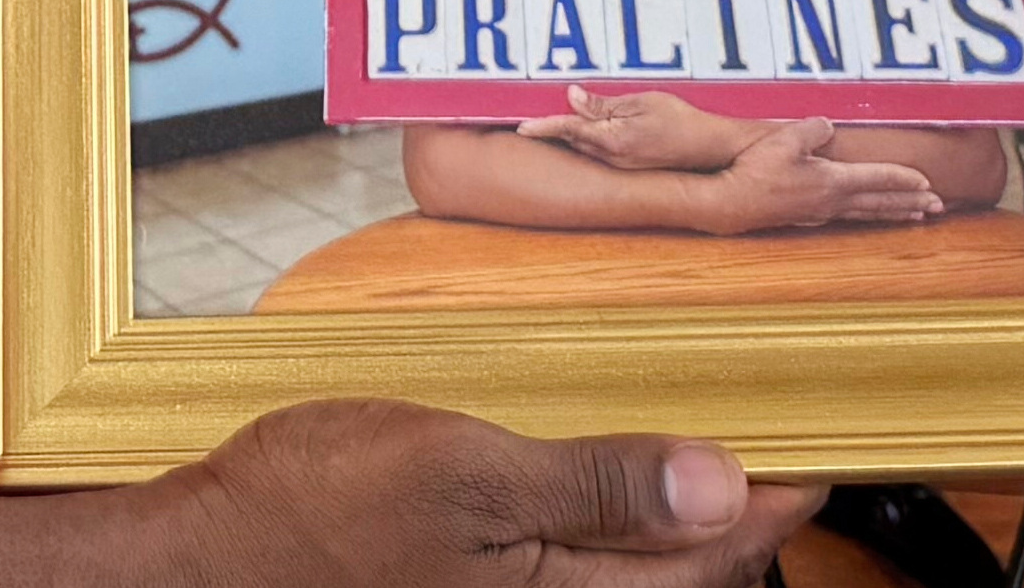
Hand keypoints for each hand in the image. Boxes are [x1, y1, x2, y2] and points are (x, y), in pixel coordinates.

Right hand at [141, 400, 819, 587]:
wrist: (203, 565)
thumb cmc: (310, 519)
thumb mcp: (463, 474)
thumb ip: (595, 484)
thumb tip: (719, 488)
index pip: (714, 555)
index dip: (777, 497)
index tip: (821, 448)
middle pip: (680, 578)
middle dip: (735, 520)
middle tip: (774, 450)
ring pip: (625, 581)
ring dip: (667, 530)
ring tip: (698, 465)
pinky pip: (567, 581)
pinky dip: (603, 538)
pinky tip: (589, 490)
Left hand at [510, 90, 755, 174]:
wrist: (706, 148)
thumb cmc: (678, 120)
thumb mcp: (641, 103)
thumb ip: (604, 104)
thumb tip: (572, 97)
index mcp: (613, 139)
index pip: (570, 129)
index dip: (544, 126)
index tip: (521, 127)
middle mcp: (612, 157)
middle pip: (572, 139)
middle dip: (550, 130)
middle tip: (527, 120)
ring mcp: (620, 164)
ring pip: (584, 146)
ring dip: (567, 134)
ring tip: (546, 122)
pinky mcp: (628, 165)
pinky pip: (597, 151)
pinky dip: (584, 140)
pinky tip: (581, 130)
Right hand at [695, 120, 937, 237]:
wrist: (732, 203)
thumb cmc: (757, 171)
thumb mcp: (785, 140)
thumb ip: (812, 130)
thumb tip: (828, 126)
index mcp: (833, 181)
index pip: (879, 179)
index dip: (905, 179)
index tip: (928, 182)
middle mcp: (833, 201)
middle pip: (881, 202)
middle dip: (912, 202)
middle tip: (939, 206)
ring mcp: (822, 212)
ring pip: (869, 213)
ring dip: (896, 212)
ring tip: (917, 215)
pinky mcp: (809, 216)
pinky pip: (852, 216)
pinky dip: (871, 215)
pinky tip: (869, 214)